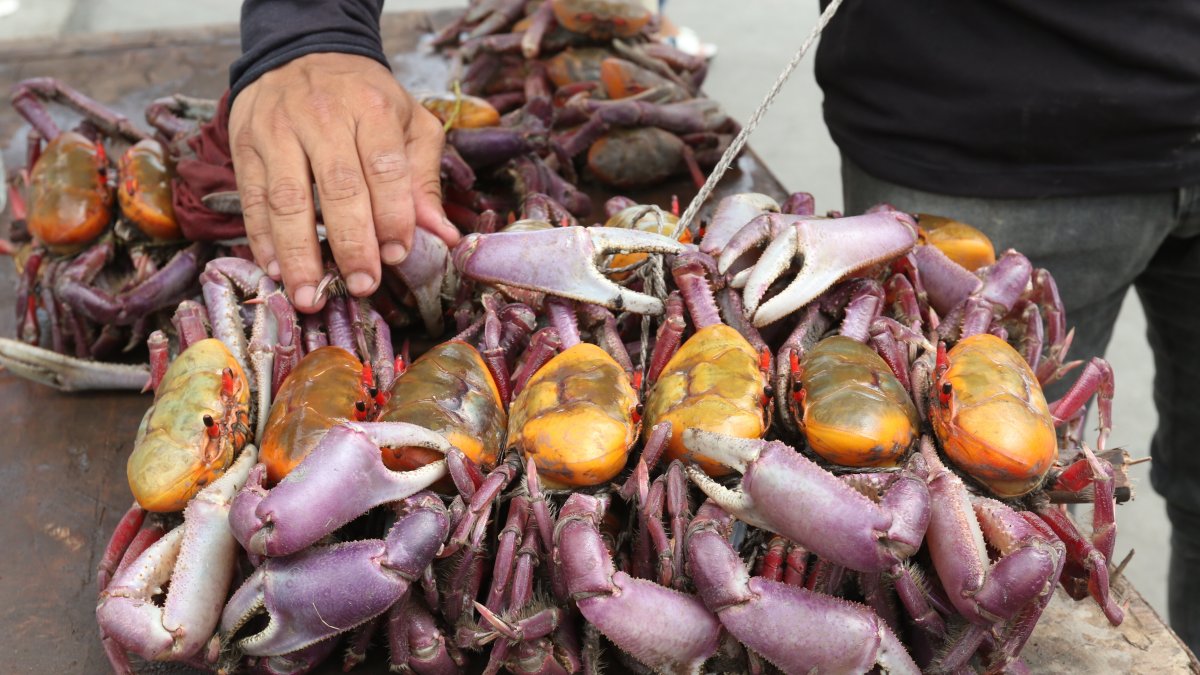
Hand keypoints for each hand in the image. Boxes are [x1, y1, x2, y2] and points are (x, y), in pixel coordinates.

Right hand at [229, 52, 460, 311]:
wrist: (303, 50)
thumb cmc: (365, 97)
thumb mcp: (408, 123)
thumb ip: (423, 179)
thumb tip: (444, 236)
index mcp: (371, 108)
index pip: (384, 167)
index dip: (392, 215)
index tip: (398, 255)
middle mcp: (322, 116)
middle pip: (338, 188)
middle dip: (351, 243)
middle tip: (362, 285)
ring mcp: (277, 130)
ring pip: (287, 199)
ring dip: (298, 254)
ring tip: (310, 296)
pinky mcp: (245, 145)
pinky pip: (251, 199)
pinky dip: (261, 239)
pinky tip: (276, 270)